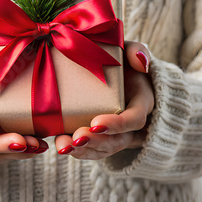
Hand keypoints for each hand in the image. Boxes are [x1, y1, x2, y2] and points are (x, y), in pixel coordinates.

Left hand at [54, 41, 153, 158]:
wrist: (113, 72)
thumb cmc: (121, 60)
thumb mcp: (130, 50)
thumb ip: (137, 50)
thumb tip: (139, 60)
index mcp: (141, 102)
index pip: (134, 119)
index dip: (118, 124)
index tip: (96, 123)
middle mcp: (130, 124)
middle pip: (117, 141)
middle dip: (96, 142)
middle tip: (76, 138)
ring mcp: (116, 134)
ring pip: (103, 149)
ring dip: (83, 151)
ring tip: (62, 146)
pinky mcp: (100, 138)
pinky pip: (91, 150)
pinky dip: (76, 151)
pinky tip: (60, 146)